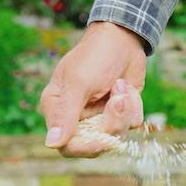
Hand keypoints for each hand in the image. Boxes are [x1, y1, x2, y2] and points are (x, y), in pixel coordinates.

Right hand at [39, 21, 146, 155]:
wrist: (122, 38)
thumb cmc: (95, 56)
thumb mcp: (79, 83)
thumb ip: (65, 114)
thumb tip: (51, 144)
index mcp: (58, 110)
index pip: (67, 146)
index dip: (87, 148)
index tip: (104, 139)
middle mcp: (77, 117)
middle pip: (96, 143)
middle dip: (112, 122)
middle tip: (118, 98)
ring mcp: (100, 116)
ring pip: (118, 135)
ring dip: (125, 110)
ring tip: (121, 86)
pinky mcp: (119, 113)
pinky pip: (132, 124)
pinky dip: (134, 106)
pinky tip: (127, 87)